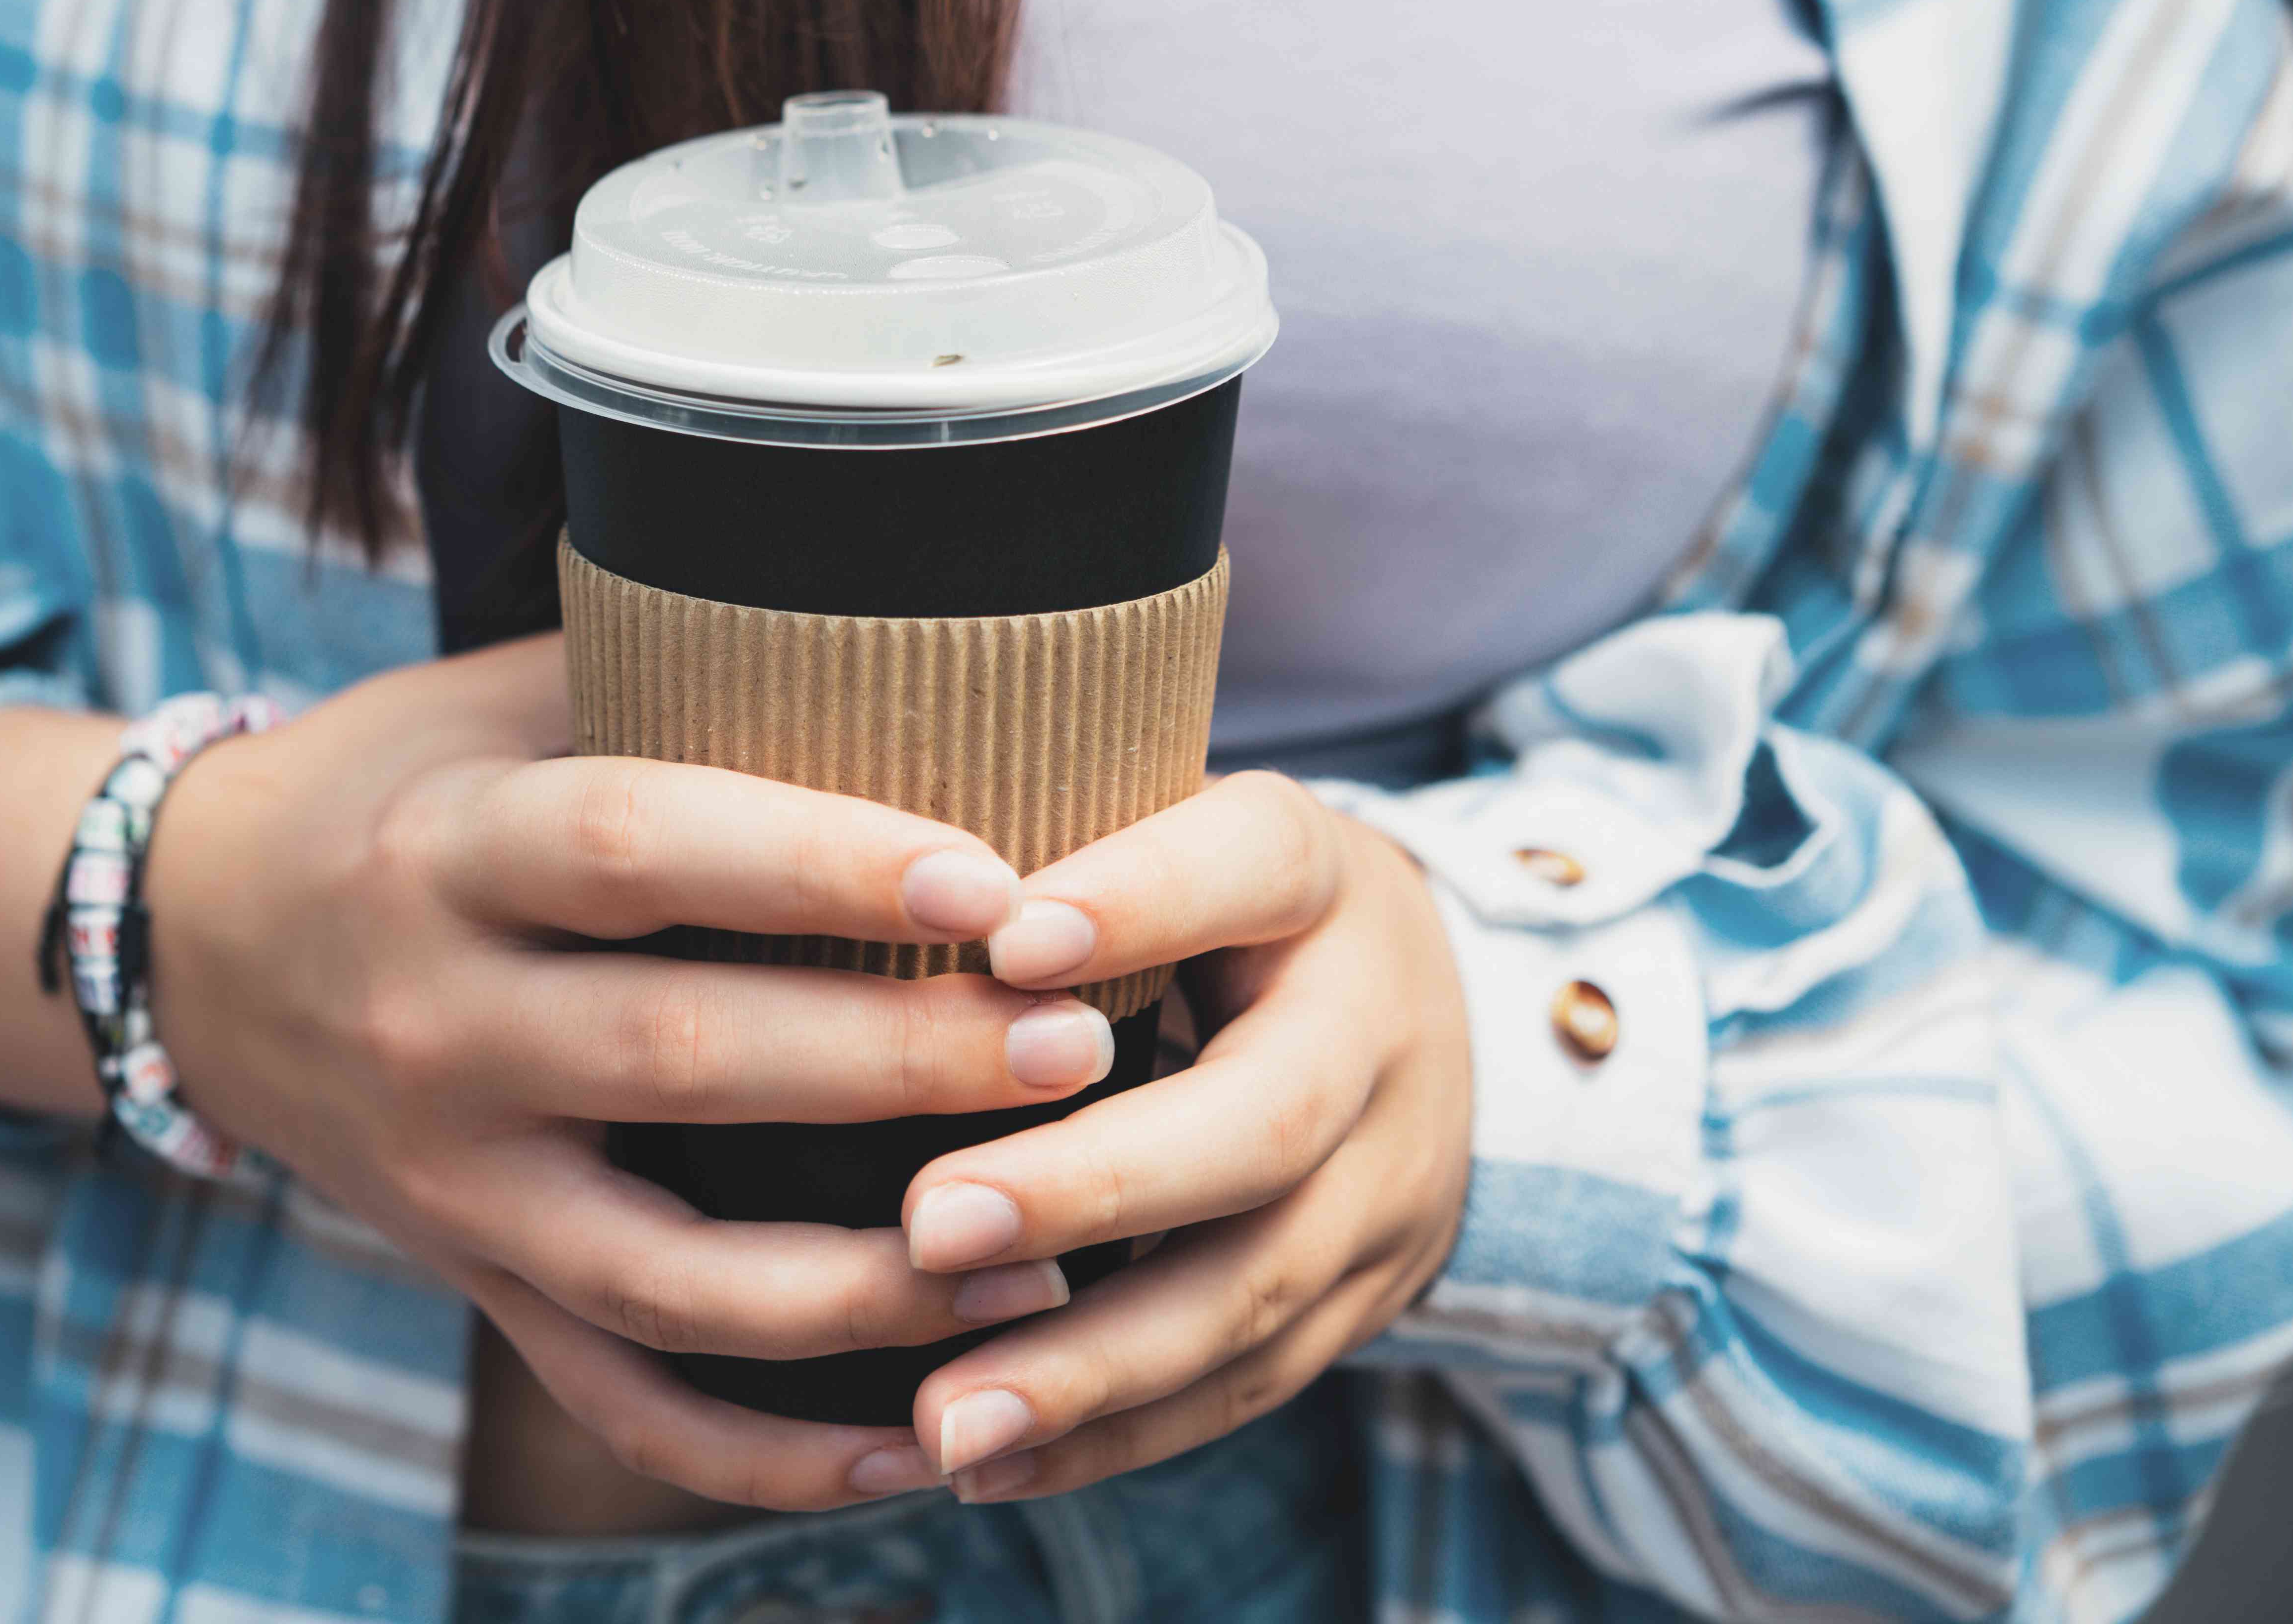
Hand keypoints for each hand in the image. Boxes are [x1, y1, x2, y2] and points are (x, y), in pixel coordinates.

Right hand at [135, 635, 1130, 1509]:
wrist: (184, 939)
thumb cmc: (397, 784)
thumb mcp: (498, 696)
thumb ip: (669, 673)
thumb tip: (912, 632)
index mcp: (447, 848)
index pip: (641, 850)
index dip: (820, 866)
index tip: (994, 880)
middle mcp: (435, 1023)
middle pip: (679, 1059)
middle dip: (893, 1065)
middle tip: (1077, 1044)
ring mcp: (447, 1179)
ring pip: (662, 1275)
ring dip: (860, 1287)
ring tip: (1044, 1267)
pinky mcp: (468, 1279)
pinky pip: (614, 1394)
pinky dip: (756, 1450)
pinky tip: (907, 1444)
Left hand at [887, 772, 1473, 1499]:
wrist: (1411, 1005)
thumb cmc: (1208, 903)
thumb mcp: (1165, 825)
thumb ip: (1050, 845)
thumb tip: (881, 889)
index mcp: (1315, 877)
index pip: (1245, 867)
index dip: (1138, 901)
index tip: (1004, 939)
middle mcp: (1379, 1029)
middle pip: (1264, 1121)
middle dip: (1092, 1186)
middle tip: (928, 1226)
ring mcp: (1393, 1180)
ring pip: (1254, 1287)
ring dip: (1090, 1365)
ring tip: (945, 1416)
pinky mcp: (1370, 1298)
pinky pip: (1245, 1384)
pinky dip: (1114, 1436)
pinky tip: (990, 1468)